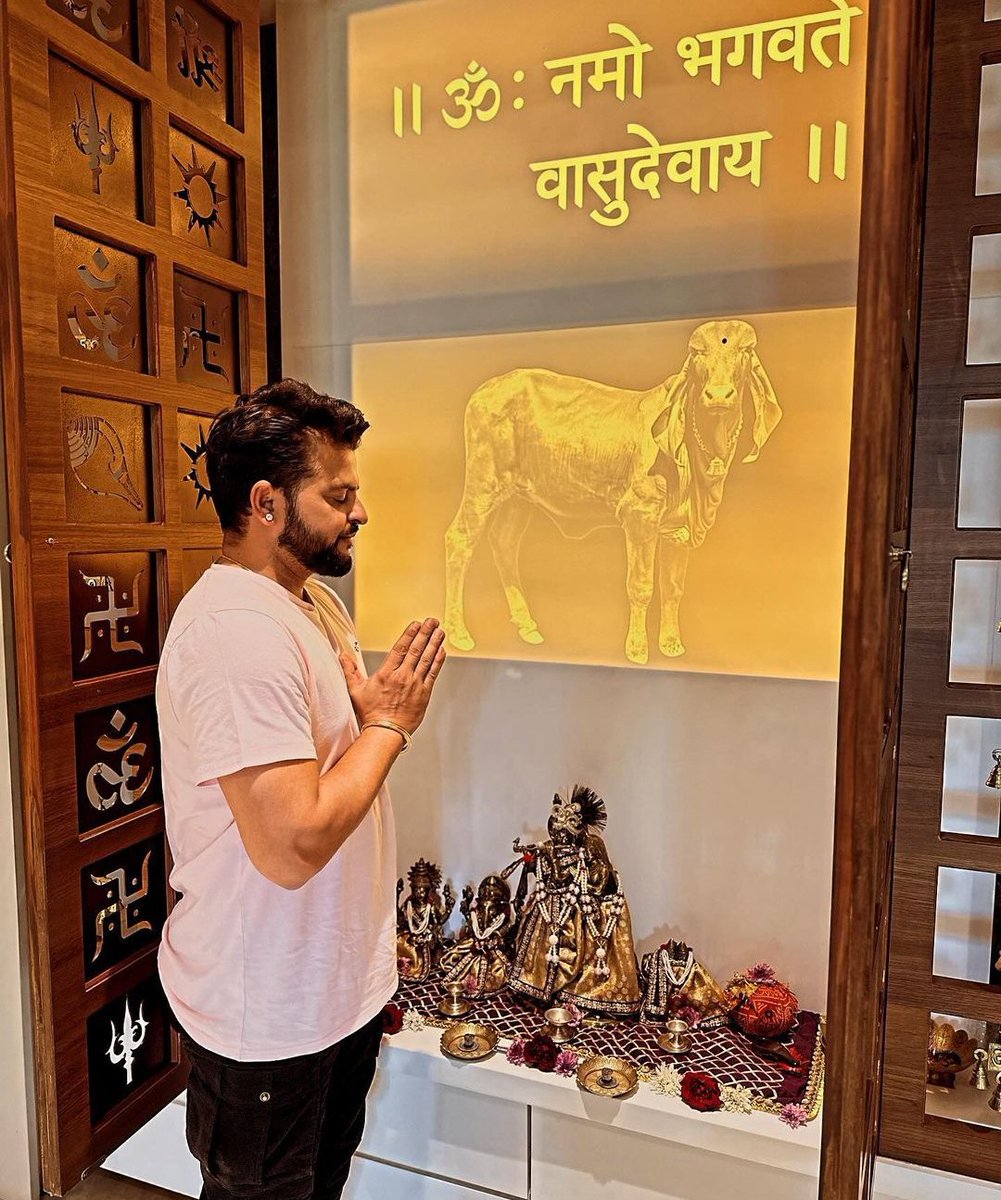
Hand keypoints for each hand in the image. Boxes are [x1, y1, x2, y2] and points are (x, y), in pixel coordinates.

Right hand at [339, 617, 446, 734]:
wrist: (385, 731)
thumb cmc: (371, 713)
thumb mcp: (355, 690)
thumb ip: (350, 671)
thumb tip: (343, 656)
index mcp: (386, 673)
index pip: (400, 648)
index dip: (409, 634)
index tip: (416, 624)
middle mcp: (402, 676)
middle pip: (416, 650)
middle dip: (425, 633)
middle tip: (432, 621)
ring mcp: (415, 684)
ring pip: (426, 659)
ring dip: (434, 643)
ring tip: (440, 631)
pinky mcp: (424, 693)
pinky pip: (433, 673)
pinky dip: (438, 661)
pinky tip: (441, 651)